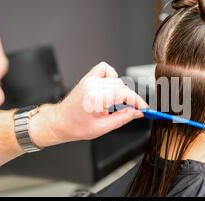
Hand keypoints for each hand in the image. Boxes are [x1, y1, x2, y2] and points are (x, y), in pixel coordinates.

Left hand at [30, 62, 148, 146]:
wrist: (60, 122)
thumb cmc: (76, 126)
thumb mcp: (103, 128)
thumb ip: (123, 118)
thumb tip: (138, 112)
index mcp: (95, 98)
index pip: (124, 94)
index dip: (138, 101)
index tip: (144, 108)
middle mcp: (93, 86)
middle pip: (122, 86)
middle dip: (131, 98)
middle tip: (134, 110)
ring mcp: (90, 80)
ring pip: (116, 79)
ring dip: (121, 90)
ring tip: (116, 103)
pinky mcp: (88, 78)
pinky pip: (105, 69)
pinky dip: (112, 77)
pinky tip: (110, 89)